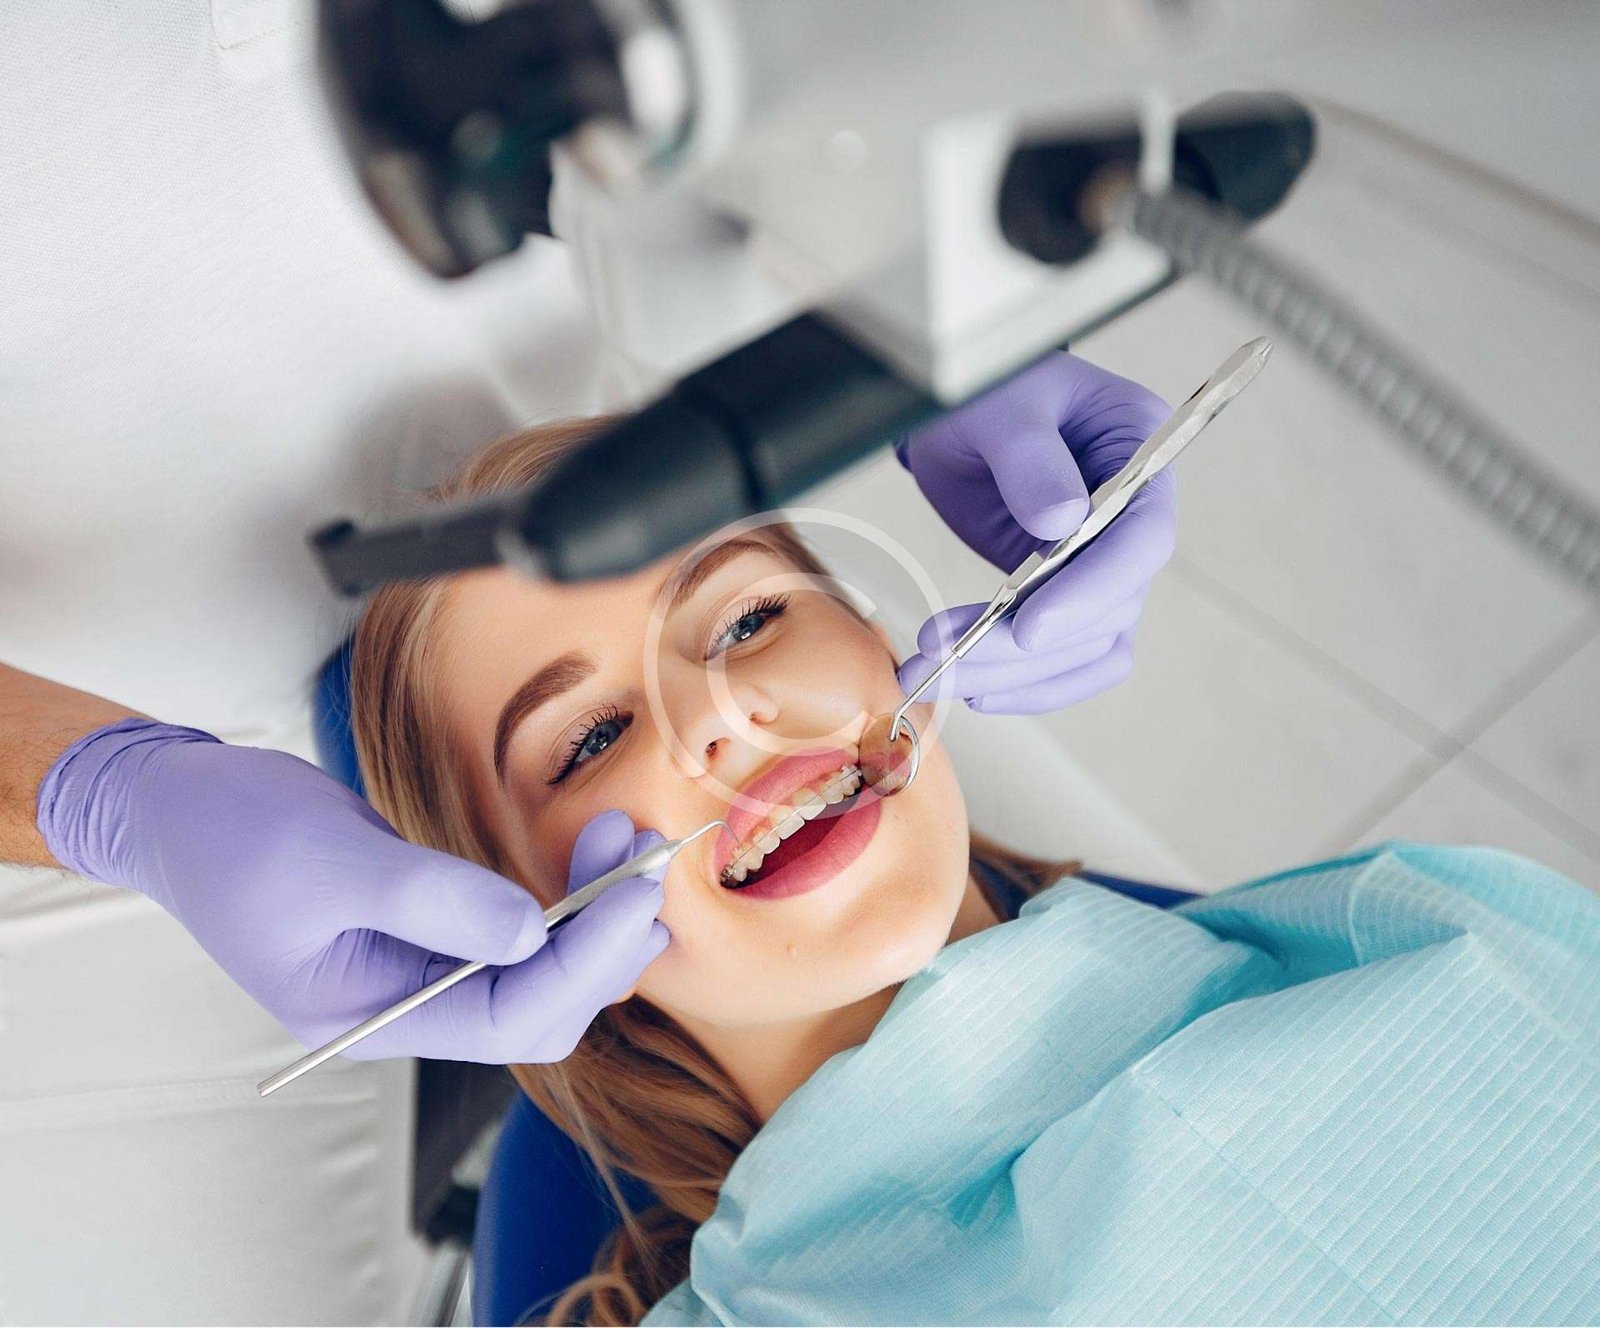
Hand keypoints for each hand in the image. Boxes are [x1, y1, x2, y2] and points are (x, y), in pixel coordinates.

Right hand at [36, 718, 669, 1061]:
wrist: (180, 807)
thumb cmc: (234, 834)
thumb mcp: (333, 860)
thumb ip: (434, 901)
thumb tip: (533, 933)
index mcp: (372, 1017)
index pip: (509, 1020)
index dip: (583, 965)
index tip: (635, 896)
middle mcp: (408, 1008)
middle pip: (540, 1008)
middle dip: (604, 942)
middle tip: (647, 860)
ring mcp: (424, 970)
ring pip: (541, 972)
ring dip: (595, 915)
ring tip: (626, 842)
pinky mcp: (435, 928)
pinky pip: (522, 933)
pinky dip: (566, 898)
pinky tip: (594, 855)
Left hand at [894, 351, 1176, 712]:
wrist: (961, 419)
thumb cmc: (988, 393)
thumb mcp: (1000, 407)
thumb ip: (1029, 457)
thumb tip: (1061, 522)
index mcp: (1141, 450)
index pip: (1143, 538)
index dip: (1092, 590)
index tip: (1028, 628)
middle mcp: (1138, 515)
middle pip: (1109, 607)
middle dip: (1024, 645)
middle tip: (944, 660)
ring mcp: (1108, 561)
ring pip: (1086, 644)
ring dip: (1012, 672)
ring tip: (934, 676)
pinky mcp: (1073, 594)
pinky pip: (1071, 657)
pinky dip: (1027, 682)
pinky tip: (974, 688)